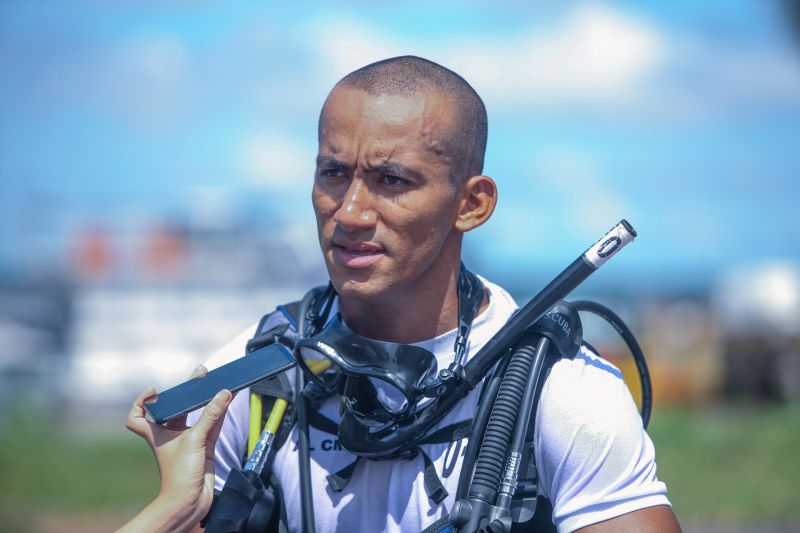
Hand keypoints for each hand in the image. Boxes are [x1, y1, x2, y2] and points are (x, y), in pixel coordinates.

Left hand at [118, 366, 231, 532]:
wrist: (188, 502)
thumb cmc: (179, 474)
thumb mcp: (194, 440)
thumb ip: (211, 416)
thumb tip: (224, 393)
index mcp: (157, 433)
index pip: (138, 417)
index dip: (142, 402)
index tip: (156, 391)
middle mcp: (171, 436)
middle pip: (176, 408)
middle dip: (187, 392)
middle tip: (200, 375)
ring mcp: (188, 441)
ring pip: (198, 414)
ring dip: (207, 400)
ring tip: (218, 383)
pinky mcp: (204, 447)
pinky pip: (213, 424)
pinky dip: (220, 413)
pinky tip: (228, 400)